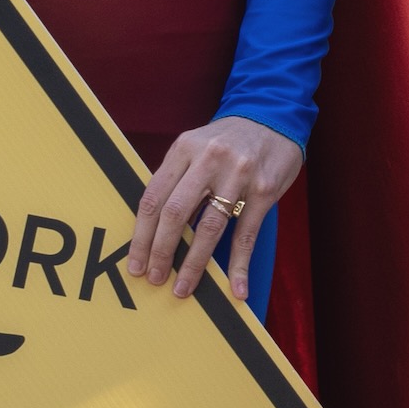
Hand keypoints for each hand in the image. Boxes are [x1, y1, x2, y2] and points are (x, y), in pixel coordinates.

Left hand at [126, 114, 302, 306]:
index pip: (153, 197)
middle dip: (161, 252)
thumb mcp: (195, 148)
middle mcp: (209, 159)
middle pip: (175, 213)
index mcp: (184, 148)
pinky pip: (247, 234)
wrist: (273, 119)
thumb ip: (175, 179)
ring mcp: (238, 174)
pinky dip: (240, 265)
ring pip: (209, 228)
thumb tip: (152, 228)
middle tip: (154, 278)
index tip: (135, 263)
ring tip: (183, 288)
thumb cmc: (227, 141)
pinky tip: (236, 288)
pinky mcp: (264, 190)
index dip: (141, 235)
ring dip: (194, 264)